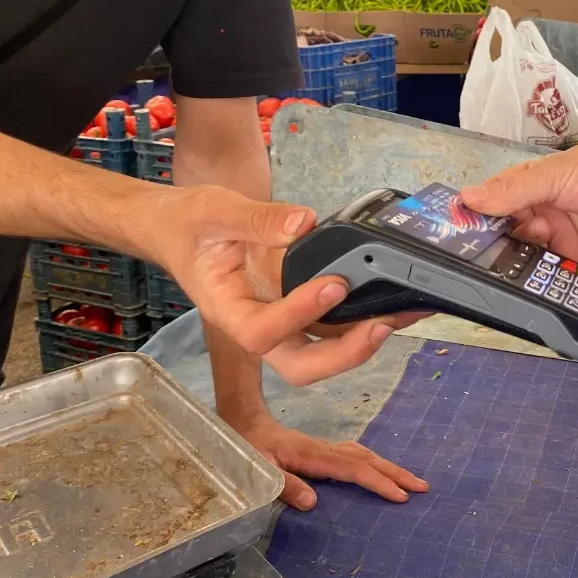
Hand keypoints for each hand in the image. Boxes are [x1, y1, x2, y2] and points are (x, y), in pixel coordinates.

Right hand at [160, 185, 411, 385]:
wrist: (179, 230)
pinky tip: (390, 302)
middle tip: (379, 324)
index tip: (332, 285)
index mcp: (226, 309)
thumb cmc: (189, 225)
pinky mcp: (296, 308)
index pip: (260, 332)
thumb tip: (302, 224)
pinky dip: (360, 318)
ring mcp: (278, 320)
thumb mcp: (215, 211)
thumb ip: (258, 219)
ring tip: (398, 315)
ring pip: (320, 353)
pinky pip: (329, 326)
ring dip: (359, 342)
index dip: (297, 316)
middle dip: (342, 355)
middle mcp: (255, 324)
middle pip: (298, 366)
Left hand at [233, 411, 427, 509]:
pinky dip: (374, 462)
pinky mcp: (322, 450)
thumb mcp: (260, 470)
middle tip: (423, 486)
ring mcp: (325, 447)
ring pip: (364, 454)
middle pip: (367, 459)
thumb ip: (285, 485)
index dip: (378, 482)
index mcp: (313, 456)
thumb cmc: (249, 449)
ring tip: (410, 480)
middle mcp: (325, 449)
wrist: (243, 423)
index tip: (401, 496)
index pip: (354, 469)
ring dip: (388, 466)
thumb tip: (314, 503)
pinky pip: (356, 455)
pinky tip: (379, 469)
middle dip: (396, 473)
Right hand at [461, 144, 577, 274]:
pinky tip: (528, 274)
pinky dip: (539, 274)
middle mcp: (551, 211)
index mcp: (544, 182)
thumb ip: (514, 190)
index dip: (482, 208)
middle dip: (497, 236)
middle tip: (478, 247)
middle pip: (512, 227)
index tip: (458, 222)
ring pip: (528, 252)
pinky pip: (551, 273)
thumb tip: (468, 197)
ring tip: (511, 254)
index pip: (503, 196)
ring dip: (518, 254)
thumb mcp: (556, 175)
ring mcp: (564, 239)